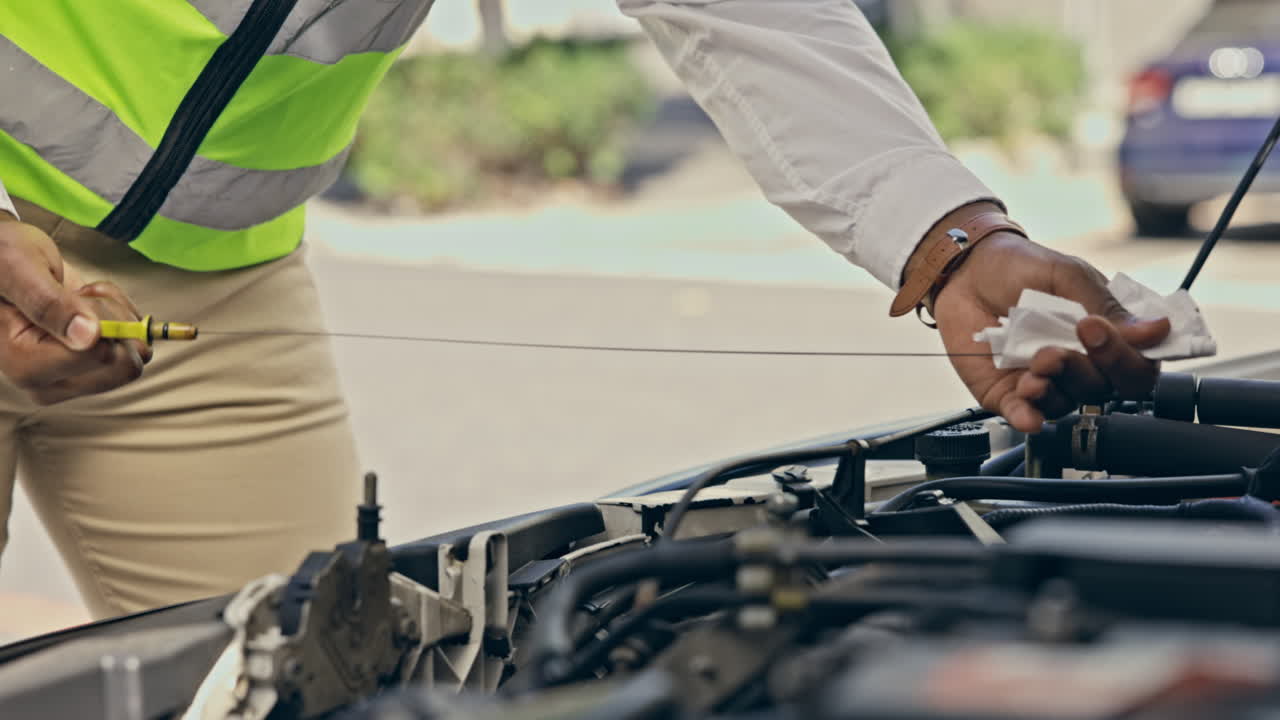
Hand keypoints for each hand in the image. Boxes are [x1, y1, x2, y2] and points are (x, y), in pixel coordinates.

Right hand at [0, 216, 150, 404]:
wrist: (3, 260)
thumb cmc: (1, 258)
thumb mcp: (17, 267)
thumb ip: (48, 302)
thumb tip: (89, 338)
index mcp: (23, 365)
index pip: (98, 355)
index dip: (101, 318)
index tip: (76, 294)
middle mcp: (48, 382)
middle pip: (123, 367)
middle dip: (114, 320)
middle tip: (80, 295)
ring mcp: (72, 378)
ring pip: (134, 358)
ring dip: (117, 317)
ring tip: (79, 297)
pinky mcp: (91, 369)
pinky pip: (135, 349)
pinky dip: (122, 318)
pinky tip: (89, 304)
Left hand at [929, 231, 1169, 432]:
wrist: (965, 269)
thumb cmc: (1020, 268)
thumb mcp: (1067, 275)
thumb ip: (1105, 305)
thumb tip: (1157, 329)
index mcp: (1106, 335)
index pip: (1137, 367)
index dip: (1125, 358)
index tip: (1093, 329)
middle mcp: (1081, 363)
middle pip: (1105, 389)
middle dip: (1083, 370)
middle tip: (1055, 349)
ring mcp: (1046, 380)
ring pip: (1067, 403)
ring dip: (1053, 388)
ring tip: (1033, 365)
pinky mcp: (1009, 393)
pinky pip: (1026, 416)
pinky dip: (1028, 417)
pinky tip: (1026, 410)